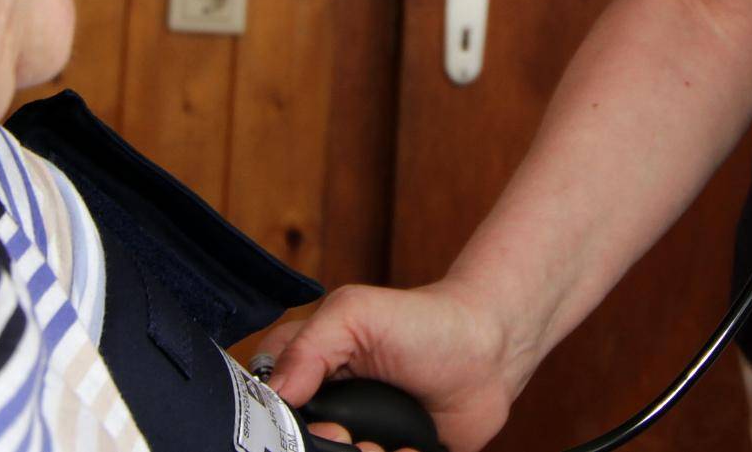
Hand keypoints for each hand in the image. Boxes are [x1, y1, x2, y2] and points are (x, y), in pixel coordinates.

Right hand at [259, 281, 521, 451]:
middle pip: (296, 444)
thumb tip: (274, 394)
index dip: (281, 423)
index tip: (317, 419)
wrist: (489, 350)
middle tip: (349, 435)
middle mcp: (323, 409)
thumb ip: (306, 347)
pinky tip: (405, 448)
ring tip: (378, 444)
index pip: (262, 408)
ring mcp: (354, 439)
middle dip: (325, 446)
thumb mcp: (355, 313)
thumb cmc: (422, 322)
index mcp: (303, 369)